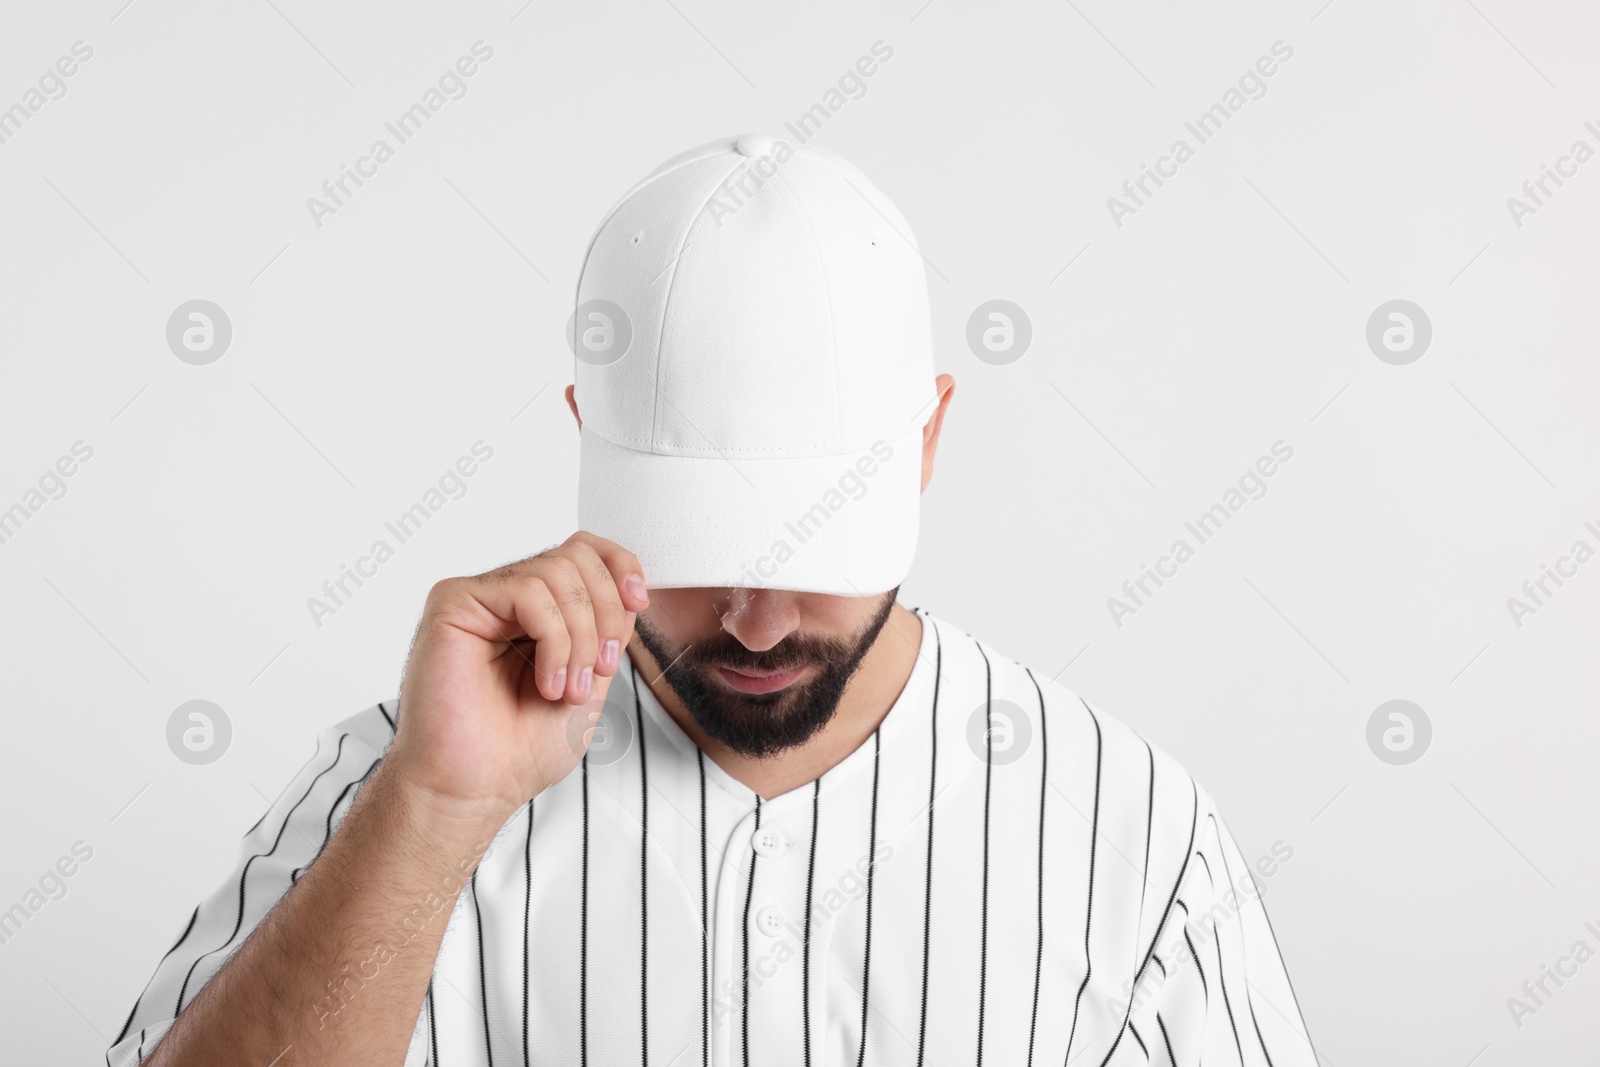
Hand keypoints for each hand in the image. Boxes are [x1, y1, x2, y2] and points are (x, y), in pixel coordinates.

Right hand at [380, 532, 648, 820]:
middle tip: (599, 670)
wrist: (474, 788)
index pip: (585, 552)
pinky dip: (554, 639)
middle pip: (577, 555)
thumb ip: (609, 628)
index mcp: (538, 611)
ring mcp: (479, 598)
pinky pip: (527, 591)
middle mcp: (506, 597)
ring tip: (567, 689)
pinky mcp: (453, 603)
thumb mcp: (592, 679)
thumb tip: (629, 586)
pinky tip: (546, 682)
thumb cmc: (521, 749)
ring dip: (580, 637)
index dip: (620, 567)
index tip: (639, 601)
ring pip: (557, 571)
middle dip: (606, 613)